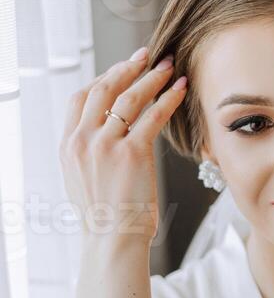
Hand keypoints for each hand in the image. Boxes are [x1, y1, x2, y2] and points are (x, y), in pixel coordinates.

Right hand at [59, 48, 186, 245]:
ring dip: (152, 77)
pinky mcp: (132, 154)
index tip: (123, 69)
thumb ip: (89, 153)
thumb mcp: (83, 180)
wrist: (113, 242)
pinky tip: (181, 89)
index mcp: (68, 146)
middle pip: (103, 88)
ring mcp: (105, 146)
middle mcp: (82, 141)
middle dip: (128, 67)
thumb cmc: (106, 217)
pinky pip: (153, 116)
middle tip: (148, 55)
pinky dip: (169, 98)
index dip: (104, 78)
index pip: (81, 97)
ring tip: (170, 66)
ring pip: (129, 98)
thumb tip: (104, 134)